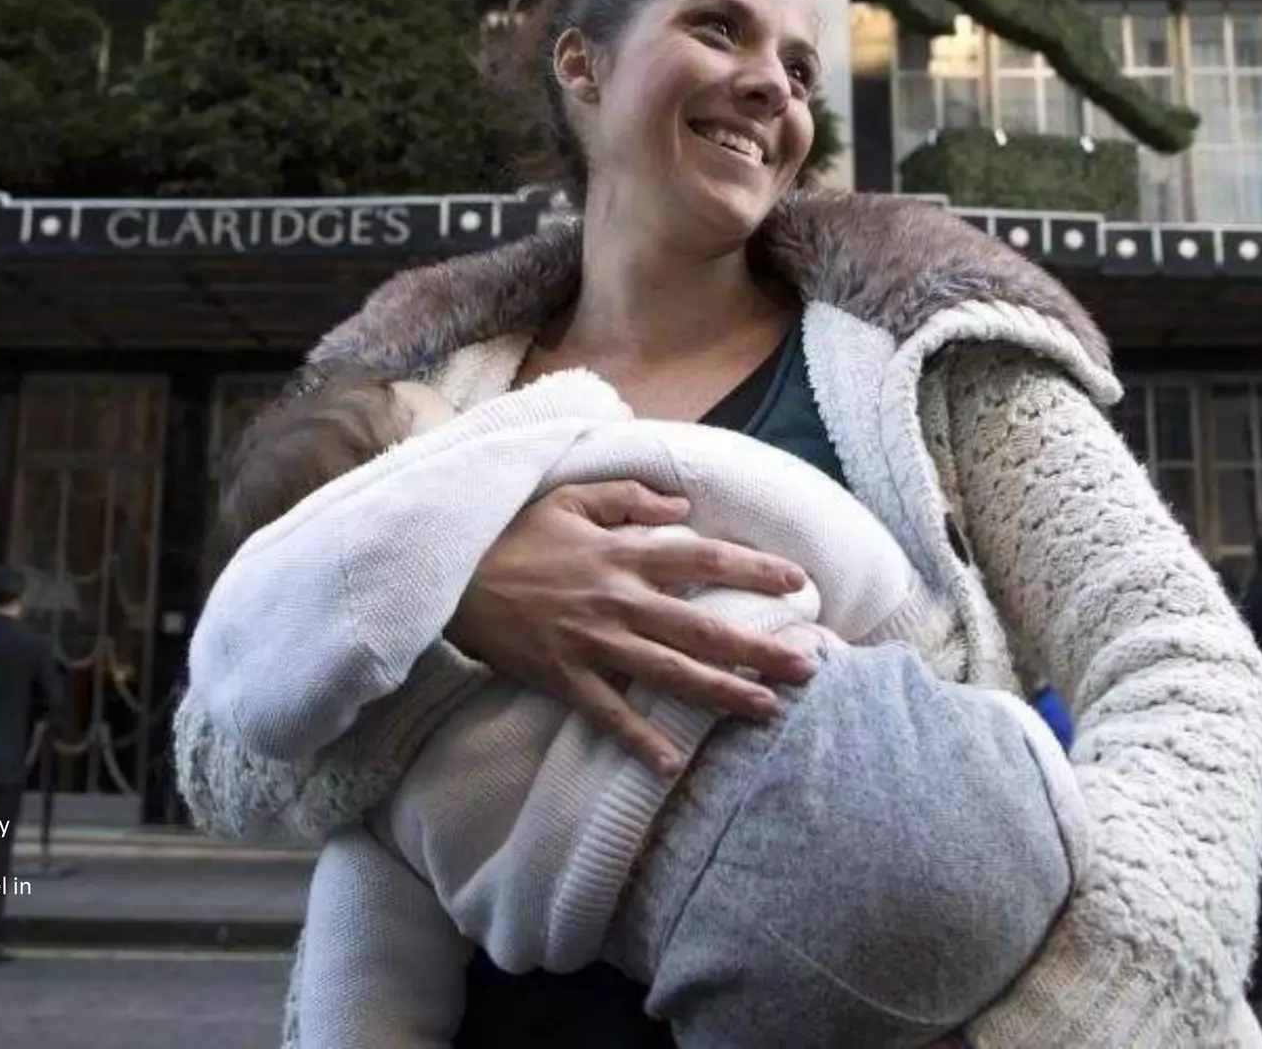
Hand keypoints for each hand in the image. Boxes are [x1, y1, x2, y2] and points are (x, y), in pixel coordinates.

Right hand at [446, 480, 817, 774]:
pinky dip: (640, 740)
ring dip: (722, 694)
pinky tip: (673, 764)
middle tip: (808, 666)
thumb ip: (631, 498)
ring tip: (768, 710)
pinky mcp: (565, 677)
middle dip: (758, 649)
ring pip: (670, 673)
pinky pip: (609, 714)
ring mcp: (593, 643)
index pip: (704, 558)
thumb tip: (684, 508)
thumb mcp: (572, 498)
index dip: (754, 569)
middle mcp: (618, 601)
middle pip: (702, 628)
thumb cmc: (516, 536)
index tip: (798, 582)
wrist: (453, 578)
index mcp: (624, 555)